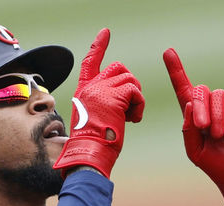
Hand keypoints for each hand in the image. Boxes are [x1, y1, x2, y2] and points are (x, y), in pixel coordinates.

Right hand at [53, 28, 144, 177]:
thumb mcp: (93, 119)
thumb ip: (102, 104)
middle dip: (131, 84)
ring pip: (130, 80)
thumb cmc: (92, 145)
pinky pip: (136, 91)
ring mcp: (101, 90)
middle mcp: (90, 87)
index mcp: (83, 92)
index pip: (90, 62)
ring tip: (130, 117)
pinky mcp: (114, 97)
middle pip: (119, 68)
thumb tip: (121, 100)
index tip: (106, 33)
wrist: (88, 154)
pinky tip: (133, 120)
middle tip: (130, 107)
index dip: (99, 46)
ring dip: (136, 99)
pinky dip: (139, 105)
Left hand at [162, 48, 223, 205]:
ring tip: (218, 136)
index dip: (176, 70)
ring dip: (216, 116)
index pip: (183, 90)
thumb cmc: (214, 163)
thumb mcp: (194, 150)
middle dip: (200, 108)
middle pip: (201, 90)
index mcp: (194, 116)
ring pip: (218, 95)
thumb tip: (188, 105)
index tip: (168, 52)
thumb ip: (187, 130)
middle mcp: (210, 108)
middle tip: (203, 128)